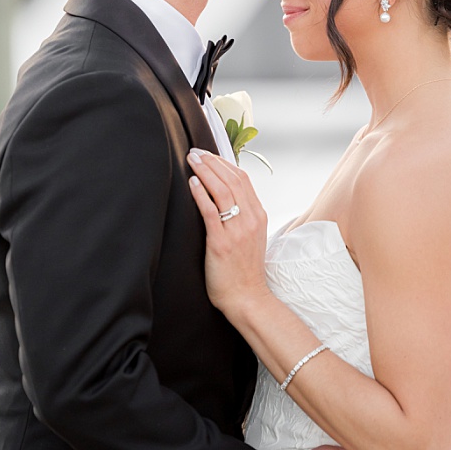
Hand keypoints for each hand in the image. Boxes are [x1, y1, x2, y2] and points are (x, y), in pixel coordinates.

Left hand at [186, 148, 270, 315]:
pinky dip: (201, 194)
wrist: (248, 297)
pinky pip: (211, 212)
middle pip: (232, 180)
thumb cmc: (245, 271)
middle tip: (195, 152)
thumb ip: (243, 218)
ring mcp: (237, 230)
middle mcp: (250, 219)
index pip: (243, 179)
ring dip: (205, 172)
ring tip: (191, 160)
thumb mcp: (251, 238)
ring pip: (222, 191)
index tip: (209, 155)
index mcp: (258, 216)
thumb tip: (227, 200)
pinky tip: (192, 183)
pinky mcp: (222, 242)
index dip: (224, 163)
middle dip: (212, 162)